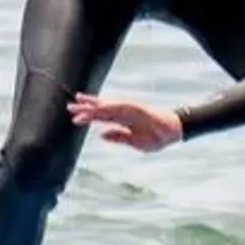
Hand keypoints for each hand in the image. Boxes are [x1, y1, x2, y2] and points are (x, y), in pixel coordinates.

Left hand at [67, 93, 183, 152]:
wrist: (174, 133)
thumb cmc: (156, 138)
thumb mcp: (135, 142)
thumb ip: (119, 137)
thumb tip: (101, 134)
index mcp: (123, 121)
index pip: (102, 118)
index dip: (89, 118)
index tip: (75, 119)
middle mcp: (125, 113)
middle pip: (102, 110)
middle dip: (86, 108)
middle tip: (70, 107)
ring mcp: (131, 110)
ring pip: (109, 105)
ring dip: (95, 104)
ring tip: (79, 102)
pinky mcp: (138, 108)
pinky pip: (122, 106)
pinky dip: (110, 105)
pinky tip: (99, 105)